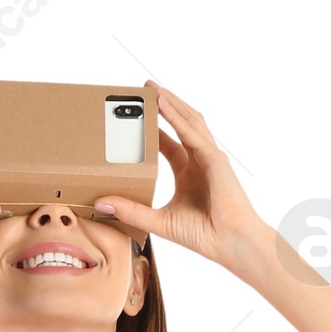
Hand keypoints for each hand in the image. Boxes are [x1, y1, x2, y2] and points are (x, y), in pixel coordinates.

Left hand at [93, 83, 266, 267]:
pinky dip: (177, 117)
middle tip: (145, 90)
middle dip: (165, 106)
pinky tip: (163, 104)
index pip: (169, 143)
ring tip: (153, 89)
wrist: (228, 243)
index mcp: (188, 174)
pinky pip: (192, 131)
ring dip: (172, 103)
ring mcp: (209, 157)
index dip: (155, 129)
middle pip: (181, 124)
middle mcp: (199, 161)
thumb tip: (102, 203)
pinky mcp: (214, 157)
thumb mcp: (158, 221)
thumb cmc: (203, 235)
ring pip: (189, 121)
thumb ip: (131, 210)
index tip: (138, 117)